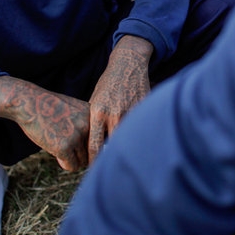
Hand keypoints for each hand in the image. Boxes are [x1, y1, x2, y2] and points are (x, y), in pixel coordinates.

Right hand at [0, 76, 90, 170]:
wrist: (30, 102)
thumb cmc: (49, 107)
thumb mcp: (73, 110)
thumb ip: (85, 125)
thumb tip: (93, 152)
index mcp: (93, 116)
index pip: (99, 139)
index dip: (88, 144)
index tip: (78, 143)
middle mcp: (88, 126)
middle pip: (93, 152)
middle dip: (81, 154)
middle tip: (69, 149)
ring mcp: (77, 136)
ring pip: (83, 161)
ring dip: (73, 160)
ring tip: (61, 151)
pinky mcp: (64, 147)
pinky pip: (72, 166)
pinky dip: (65, 164)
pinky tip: (57, 156)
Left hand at [87, 35, 151, 163]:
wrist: (127, 65)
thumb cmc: (108, 84)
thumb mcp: (95, 101)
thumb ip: (95, 122)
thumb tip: (93, 146)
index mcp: (97, 113)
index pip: (94, 146)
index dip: (93, 161)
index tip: (93, 169)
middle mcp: (113, 114)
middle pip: (110, 147)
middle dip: (108, 159)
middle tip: (106, 168)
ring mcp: (129, 112)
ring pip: (125, 140)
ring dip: (122, 148)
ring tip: (121, 157)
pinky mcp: (141, 110)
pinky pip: (138, 129)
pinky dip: (136, 136)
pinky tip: (136, 141)